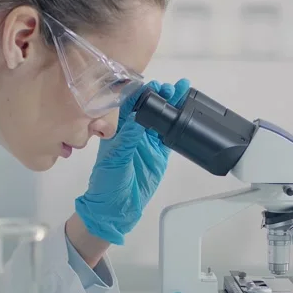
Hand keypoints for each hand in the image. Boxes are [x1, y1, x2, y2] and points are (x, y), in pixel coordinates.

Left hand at [75, 79, 189, 243]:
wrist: (117, 208)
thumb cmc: (107, 183)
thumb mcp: (115, 159)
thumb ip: (128, 138)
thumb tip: (140, 117)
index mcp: (116, 130)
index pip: (128, 105)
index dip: (140, 92)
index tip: (152, 84)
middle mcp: (132, 133)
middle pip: (148, 108)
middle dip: (159, 95)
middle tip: (171, 87)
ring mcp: (147, 143)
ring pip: (161, 119)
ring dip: (170, 105)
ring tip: (182, 91)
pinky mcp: (159, 154)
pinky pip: (169, 135)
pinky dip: (178, 124)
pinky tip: (185, 112)